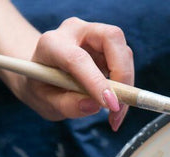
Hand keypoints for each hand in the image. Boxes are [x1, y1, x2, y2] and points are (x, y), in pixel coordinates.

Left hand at [12, 17, 133, 130]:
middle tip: (119, 106)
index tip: (110, 105)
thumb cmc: (42, 87)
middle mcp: (75, 31)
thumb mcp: (45, 103)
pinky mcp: (108, 46)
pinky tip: (116, 103)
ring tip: (116, 112)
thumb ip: (66, 105)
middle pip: (110, 38)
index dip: (96, 81)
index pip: (78, 58)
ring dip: (127, 83)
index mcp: (52, 44)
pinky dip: (127, 85)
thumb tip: (95, 106)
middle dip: (122, 73)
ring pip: (123, 51)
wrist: (42, 75)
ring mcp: (94, 35)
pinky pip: (125, 62)